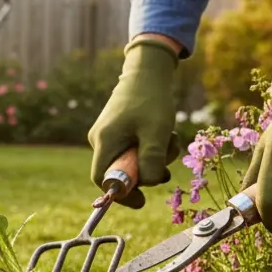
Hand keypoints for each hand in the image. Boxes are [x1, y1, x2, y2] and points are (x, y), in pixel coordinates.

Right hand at [87, 37, 181, 208]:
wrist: (147, 70)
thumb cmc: (151, 99)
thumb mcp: (157, 131)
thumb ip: (152, 160)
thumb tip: (150, 183)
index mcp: (104, 141)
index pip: (103, 180)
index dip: (121, 195)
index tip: (143, 200)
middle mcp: (101, 140)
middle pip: (120, 172)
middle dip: (147, 171)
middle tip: (168, 164)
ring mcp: (109, 135)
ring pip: (131, 161)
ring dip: (154, 158)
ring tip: (170, 139)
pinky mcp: (118, 131)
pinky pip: (133, 150)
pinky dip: (151, 148)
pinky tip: (164, 134)